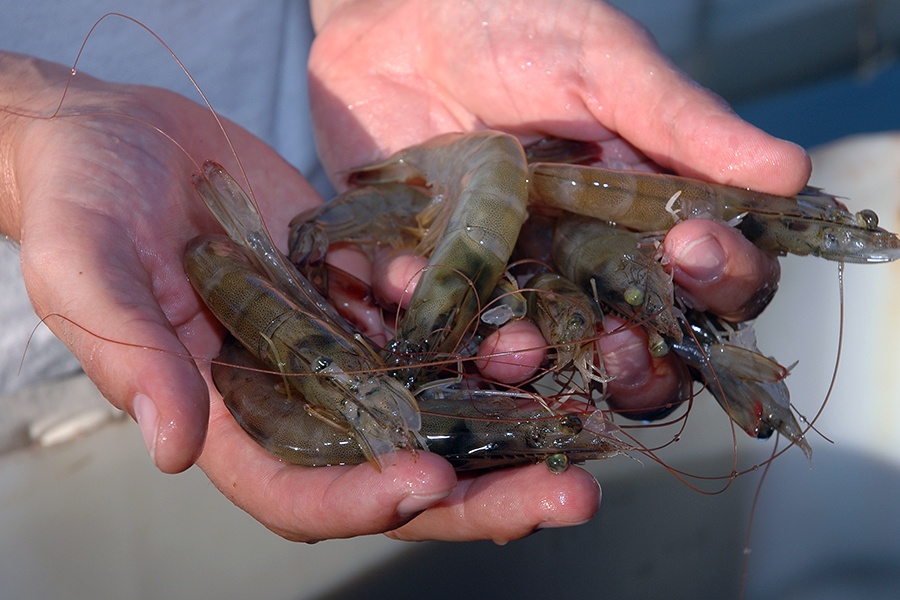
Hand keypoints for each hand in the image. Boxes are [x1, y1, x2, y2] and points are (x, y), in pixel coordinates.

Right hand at [1, 53, 586, 543]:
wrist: (120, 137)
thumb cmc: (82, 203)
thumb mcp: (91, 272)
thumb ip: (134, 358)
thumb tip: (170, 448)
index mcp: (225, 415)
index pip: (297, 490)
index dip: (361, 500)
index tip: (427, 483)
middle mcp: (291, 394)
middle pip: (393, 466)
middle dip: (480, 493)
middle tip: (567, 495)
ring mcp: (331, 344)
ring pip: (428, 398)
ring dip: (502, 407)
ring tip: (575, 394)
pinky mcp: (355, 290)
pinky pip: (425, 317)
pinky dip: (466, 318)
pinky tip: (506, 307)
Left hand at [309, 0, 809, 538]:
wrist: (398, 28)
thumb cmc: (515, 30)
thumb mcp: (604, 63)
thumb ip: (682, 123)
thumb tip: (789, 173)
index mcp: (646, 211)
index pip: (712, 275)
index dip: (721, 280)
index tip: (694, 249)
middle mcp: (586, 260)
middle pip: (638, 347)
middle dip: (638, 365)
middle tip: (619, 341)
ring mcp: (513, 277)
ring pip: (544, 359)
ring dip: (539, 365)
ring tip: (522, 345)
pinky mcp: (442, 280)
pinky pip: (448, 329)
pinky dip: (442, 327)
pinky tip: (421, 292)